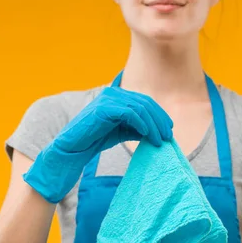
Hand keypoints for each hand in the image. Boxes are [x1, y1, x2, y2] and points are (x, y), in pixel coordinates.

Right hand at [22, 86, 173, 203]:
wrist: (72, 148)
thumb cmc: (94, 140)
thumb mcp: (120, 132)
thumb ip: (136, 127)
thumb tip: (155, 130)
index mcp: (117, 97)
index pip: (145, 102)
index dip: (159, 115)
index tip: (168, 130)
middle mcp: (113, 94)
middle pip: (145, 103)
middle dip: (159, 120)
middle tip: (168, 136)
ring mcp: (108, 99)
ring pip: (140, 108)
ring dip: (153, 125)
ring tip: (160, 140)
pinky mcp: (104, 108)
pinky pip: (129, 113)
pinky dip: (141, 124)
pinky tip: (147, 135)